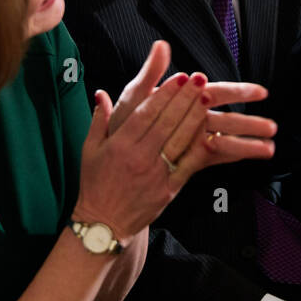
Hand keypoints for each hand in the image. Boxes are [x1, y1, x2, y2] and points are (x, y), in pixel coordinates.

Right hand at [72, 41, 274, 238]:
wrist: (103, 224)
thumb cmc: (94, 185)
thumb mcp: (89, 151)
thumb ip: (99, 121)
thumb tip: (101, 94)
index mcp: (119, 145)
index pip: (145, 113)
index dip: (164, 93)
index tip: (178, 76)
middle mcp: (139, 157)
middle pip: (166, 122)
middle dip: (185, 97)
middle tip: (199, 78)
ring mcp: (155, 174)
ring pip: (179, 140)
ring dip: (195, 116)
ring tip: (207, 97)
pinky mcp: (168, 190)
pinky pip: (187, 165)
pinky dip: (199, 148)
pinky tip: (211, 132)